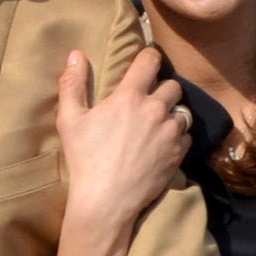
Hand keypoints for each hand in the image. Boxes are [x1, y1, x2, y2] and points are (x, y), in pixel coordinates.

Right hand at [53, 45, 188, 235]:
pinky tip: (162, 144)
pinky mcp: (178, 153)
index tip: (146, 61)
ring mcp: (170, 132)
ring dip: (172, 113)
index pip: (150, 61)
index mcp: (129, 97)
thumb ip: (72, 84)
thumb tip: (75, 55)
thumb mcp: (69, 119)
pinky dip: (177, 136)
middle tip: (150, 99)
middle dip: (162, 88)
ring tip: (158, 124)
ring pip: (183, 111)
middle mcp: (155, 109)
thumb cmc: (84, 159)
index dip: (149, 56)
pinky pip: (186, 135)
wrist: (106, 201)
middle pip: (173, 85)